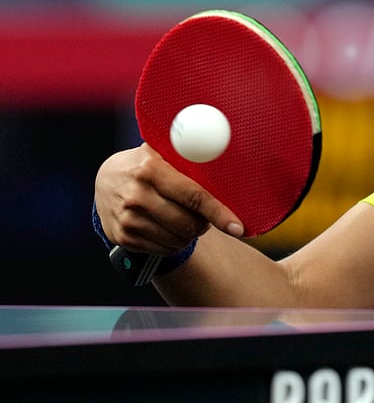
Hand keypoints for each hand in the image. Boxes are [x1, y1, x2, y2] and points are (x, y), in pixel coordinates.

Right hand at [95, 144, 243, 254]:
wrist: (106, 181)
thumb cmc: (147, 164)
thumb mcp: (162, 153)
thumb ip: (189, 159)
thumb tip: (229, 162)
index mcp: (151, 169)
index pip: (193, 196)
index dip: (218, 213)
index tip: (238, 227)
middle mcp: (136, 195)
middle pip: (188, 223)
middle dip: (204, 224)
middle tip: (204, 216)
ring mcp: (127, 218)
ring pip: (178, 240)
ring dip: (190, 234)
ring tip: (184, 219)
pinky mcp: (122, 237)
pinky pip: (164, 249)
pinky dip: (174, 243)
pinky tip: (168, 227)